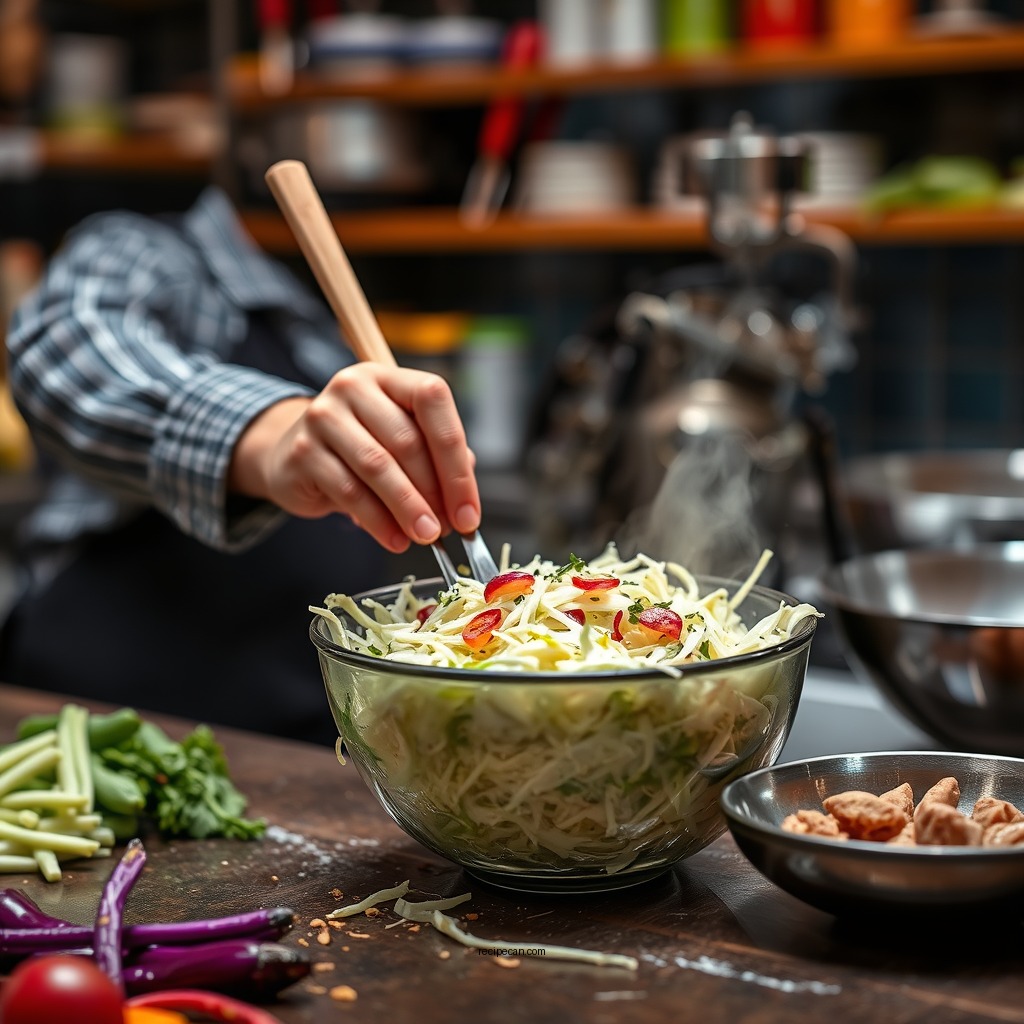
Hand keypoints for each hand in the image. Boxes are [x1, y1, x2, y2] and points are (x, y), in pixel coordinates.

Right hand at [229, 363, 480, 552]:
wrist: (294, 458)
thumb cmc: (359, 449)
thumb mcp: (400, 443)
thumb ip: (436, 461)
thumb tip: (464, 501)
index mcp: (388, 377)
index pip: (432, 401)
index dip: (456, 459)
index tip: (468, 507)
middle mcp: (354, 387)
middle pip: (407, 440)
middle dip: (436, 492)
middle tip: (449, 527)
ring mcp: (323, 416)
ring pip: (378, 466)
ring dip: (409, 508)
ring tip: (426, 535)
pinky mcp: (303, 451)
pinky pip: (349, 491)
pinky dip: (378, 521)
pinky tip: (395, 539)